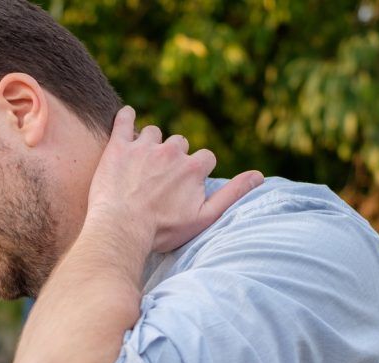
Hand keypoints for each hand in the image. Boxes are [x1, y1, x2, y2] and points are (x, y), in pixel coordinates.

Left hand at [86, 106, 263, 252]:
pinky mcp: (119, 146)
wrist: (122, 230)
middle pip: (180, 143)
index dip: (197, 171)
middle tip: (160, 178)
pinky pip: (124, 119)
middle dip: (174, 157)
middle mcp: (172, 151)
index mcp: (193, 167)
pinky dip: (126, 117)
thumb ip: (232, 194)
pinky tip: (127, 119)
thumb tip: (260, 176)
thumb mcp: (204, 217)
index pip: (205, 158)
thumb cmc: (163, 230)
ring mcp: (144, 146)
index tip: (185, 185)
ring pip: (154, 133)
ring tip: (141, 163)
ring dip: (151, 143)